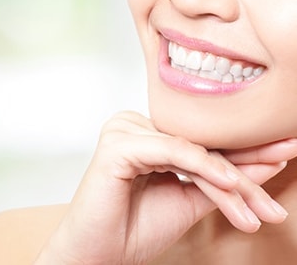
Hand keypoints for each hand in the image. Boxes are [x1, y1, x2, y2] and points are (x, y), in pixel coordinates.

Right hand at [34, 111, 296, 264]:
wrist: (99, 253)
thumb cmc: (136, 228)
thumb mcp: (190, 201)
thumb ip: (222, 181)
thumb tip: (266, 160)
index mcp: (148, 135)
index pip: (201, 142)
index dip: (243, 151)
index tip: (282, 152)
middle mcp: (136, 126)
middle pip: (200, 144)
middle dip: (246, 164)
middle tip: (287, 159)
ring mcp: (125, 131)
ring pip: (191, 149)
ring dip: (231, 178)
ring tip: (263, 206)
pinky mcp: (118, 144)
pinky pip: (172, 151)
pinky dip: (203, 167)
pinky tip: (233, 185)